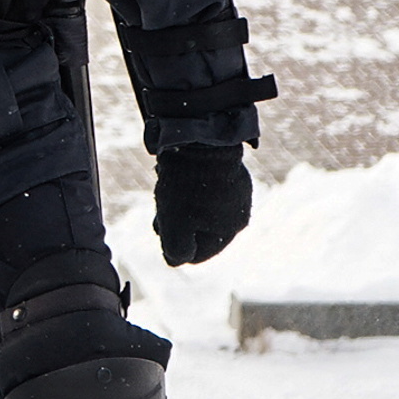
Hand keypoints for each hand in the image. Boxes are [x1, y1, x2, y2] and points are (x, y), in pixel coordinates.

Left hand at [152, 144, 252, 265]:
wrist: (200, 137)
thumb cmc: (187, 185)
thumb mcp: (175, 225)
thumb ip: (177, 250)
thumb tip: (177, 260)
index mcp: (230, 230)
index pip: (198, 254)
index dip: (175, 245)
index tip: (161, 227)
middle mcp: (240, 215)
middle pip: (200, 231)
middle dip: (176, 224)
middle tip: (159, 211)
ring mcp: (238, 192)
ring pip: (203, 209)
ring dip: (182, 205)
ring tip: (166, 189)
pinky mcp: (231, 172)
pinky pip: (208, 188)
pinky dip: (191, 187)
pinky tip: (178, 175)